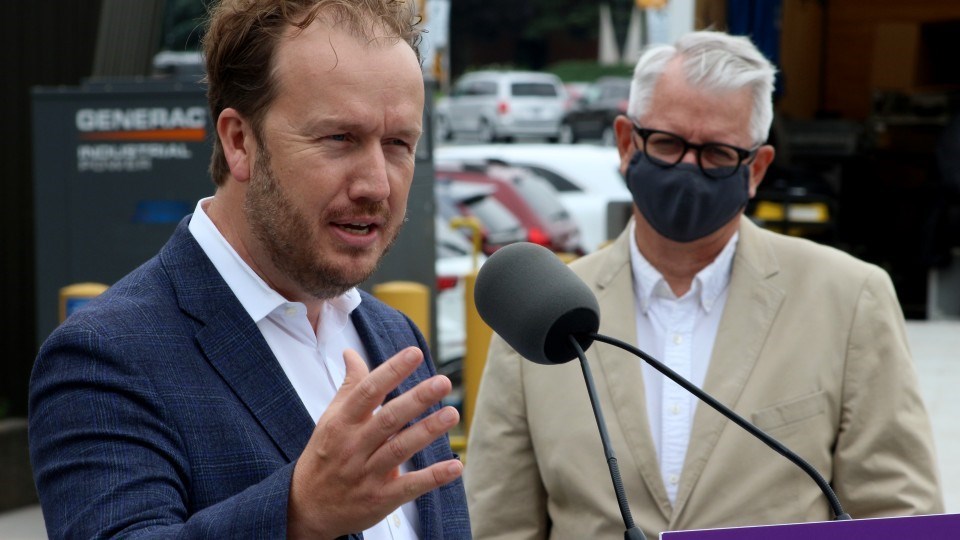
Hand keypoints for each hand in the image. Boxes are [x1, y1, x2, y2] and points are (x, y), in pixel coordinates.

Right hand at [287, 346, 461, 538]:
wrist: (306, 508)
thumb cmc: (324, 456)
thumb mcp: (330, 420)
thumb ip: (349, 387)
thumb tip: (351, 353)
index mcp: (342, 423)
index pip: (367, 391)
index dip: (391, 371)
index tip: (413, 354)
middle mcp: (354, 446)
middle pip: (388, 419)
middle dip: (416, 399)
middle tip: (443, 382)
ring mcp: (367, 474)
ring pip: (400, 449)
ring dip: (427, 431)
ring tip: (452, 414)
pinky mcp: (380, 499)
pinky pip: (409, 487)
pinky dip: (432, 478)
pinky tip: (455, 467)